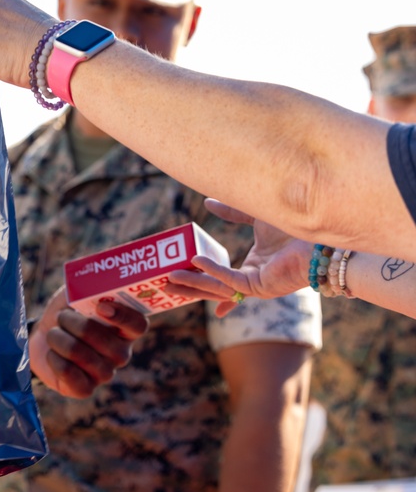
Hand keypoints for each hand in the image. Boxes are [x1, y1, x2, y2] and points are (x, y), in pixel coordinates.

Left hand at [29, 287, 147, 398]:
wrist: (42, 338)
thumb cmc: (65, 312)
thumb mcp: (75, 292)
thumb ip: (87, 282)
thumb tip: (91, 268)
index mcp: (124, 327)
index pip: (139, 325)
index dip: (123, 316)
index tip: (101, 307)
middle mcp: (120, 353)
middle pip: (107, 343)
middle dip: (77, 325)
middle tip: (62, 317)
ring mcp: (104, 373)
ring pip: (82, 356)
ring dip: (59, 339)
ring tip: (54, 333)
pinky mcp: (84, 388)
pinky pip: (70, 374)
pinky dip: (54, 359)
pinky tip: (52, 353)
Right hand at [166, 199, 312, 316]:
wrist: (326, 236)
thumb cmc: (298, 226)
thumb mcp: (256, 215)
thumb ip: (232, 211)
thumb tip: (207, 202)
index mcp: (256, 266)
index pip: (224, 279)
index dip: (204, 280)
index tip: (185, 282)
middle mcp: (256, 278)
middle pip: (215, 288)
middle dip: (190, 287)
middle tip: (164, 282)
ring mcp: (259, 285)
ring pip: (218, 289)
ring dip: (194, 284)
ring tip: (170, 278)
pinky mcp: (263, 286)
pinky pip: (231, 281)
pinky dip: (213, 271)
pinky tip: (196, 261)